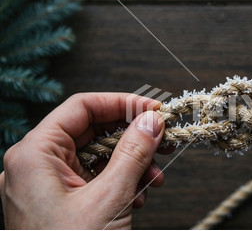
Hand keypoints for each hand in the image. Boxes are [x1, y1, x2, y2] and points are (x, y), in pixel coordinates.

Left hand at [0, 93, 170, 228]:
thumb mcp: (110, 198)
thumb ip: (133, 152)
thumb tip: (151, 120)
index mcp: (34, 155)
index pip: (82, 107)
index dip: (122, 103)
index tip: (154, 109)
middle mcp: (36, 166)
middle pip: (92, 131)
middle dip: (132, 136)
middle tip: (163, 138)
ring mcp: (48, 186)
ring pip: (97, 156)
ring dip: (132, 163)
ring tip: (156, 177)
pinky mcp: (61, 203)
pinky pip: (94, 179)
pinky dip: (121, 182)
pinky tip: (140, 196)